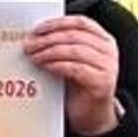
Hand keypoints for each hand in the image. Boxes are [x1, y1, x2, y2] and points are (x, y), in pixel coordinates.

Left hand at [24, 13, 122, 136]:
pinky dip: (58, 65)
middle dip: (48, 39)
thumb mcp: (70, 60)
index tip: (37, 30)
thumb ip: (61, 46)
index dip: (57, 23)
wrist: (90, 114)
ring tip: (33, 56)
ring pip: (76, 51)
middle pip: (75, 36)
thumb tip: (33, 36)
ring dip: (50, 52)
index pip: (81, 22)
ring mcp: (109, 66)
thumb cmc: (77, 85)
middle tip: (28, 45)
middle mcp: (109, 50)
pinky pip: (77, 68)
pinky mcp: (103, 83)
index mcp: (103, 39)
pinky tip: (45, 66)